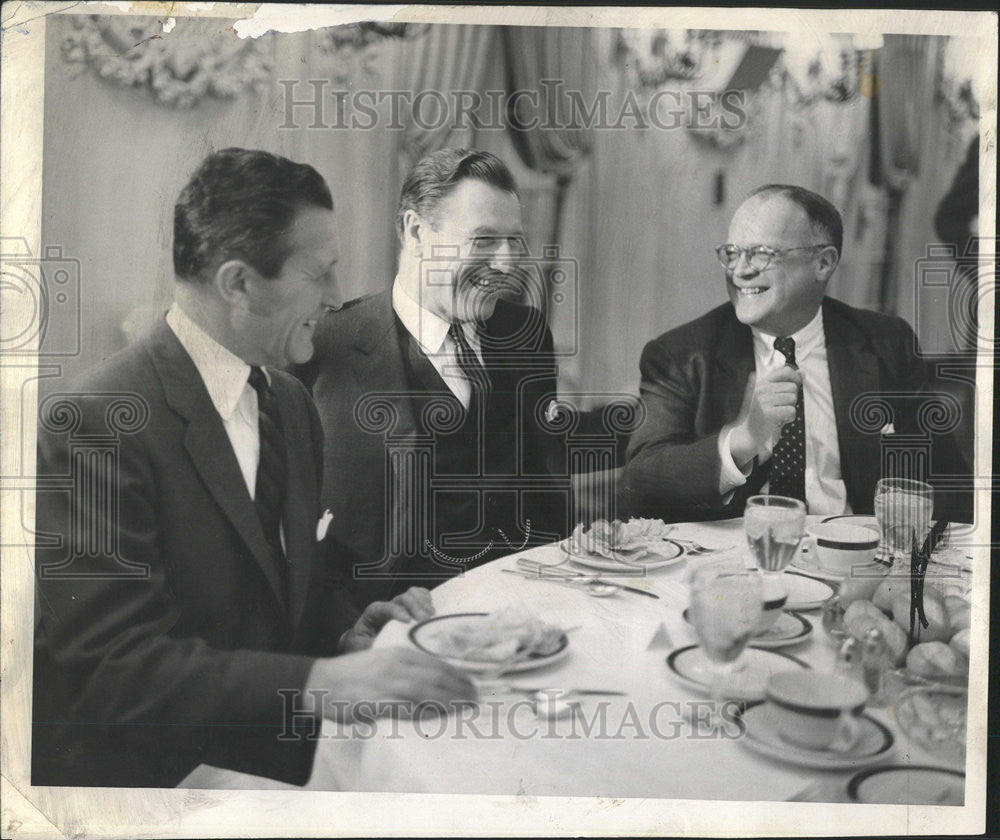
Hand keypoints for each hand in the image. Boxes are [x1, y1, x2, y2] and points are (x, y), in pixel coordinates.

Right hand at [305, 647, 477, 722]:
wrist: (319, 681)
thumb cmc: (352, 675)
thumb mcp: (382, 662)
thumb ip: (404, 670)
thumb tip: (430, 684)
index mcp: (398, 654)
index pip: (436, 664)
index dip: (457, 675)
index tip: (472, 684)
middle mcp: (395, 666)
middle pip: (436, 676)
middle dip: (460, 688)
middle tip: (476, 698)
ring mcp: (386, 683)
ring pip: (426, 691)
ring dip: (450, 700)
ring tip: (466, 707)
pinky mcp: (376, 702)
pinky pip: (406, 708)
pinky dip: (425, 712)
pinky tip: (439, 717)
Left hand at [339, 587, 434, 652]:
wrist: (363, 646)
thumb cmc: (364, 648)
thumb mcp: (365, 650)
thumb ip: (374, 649)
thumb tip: (389, 654)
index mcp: (373, 615)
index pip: (384, 607)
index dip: (396, 610)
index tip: (407, 620)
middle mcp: (387, 608)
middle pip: (401, 598)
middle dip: (414, 606)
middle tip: (425, 619)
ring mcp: (399, 607)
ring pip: (411, 594)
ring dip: (423, 602)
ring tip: (431, 615)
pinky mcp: (410, 610)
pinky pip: (420, 596)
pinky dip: (427, 600)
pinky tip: (432, 611)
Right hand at [729, 367, 802, 465]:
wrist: (750, 434)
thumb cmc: (763, 415)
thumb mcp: (772, 396)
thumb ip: (786, 383)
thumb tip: (802, 373)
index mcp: (761, 383)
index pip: (785, 371)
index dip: (795, 378)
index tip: (795, 385)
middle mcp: (761, 390)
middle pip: (792, 387)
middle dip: (791, 399)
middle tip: (780, 407)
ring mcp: (764, 401)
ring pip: (793, 399)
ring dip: (790, 409)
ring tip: (778, 414)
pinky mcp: (768, 413)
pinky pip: (791, 411)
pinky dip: (789, 418)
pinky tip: (779, 421)